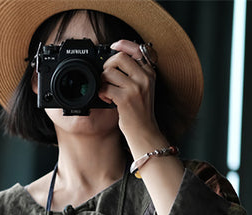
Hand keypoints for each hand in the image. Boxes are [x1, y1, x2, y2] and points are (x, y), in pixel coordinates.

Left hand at [100, 39, 166, 156]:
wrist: (145, 132)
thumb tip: (117, 57)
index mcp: (150, 73)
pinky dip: (101, 92)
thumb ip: (136, 73)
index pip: (138, 49)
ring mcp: (135, 88)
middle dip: (107, 65)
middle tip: (106, 76)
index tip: (113, 46)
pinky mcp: (125, 99)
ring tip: (106, 90)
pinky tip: (106, 98)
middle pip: (120, 57)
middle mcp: (144, 78)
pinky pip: (105, 87)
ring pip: (110, 72)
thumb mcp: (144, 88)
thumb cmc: (141, 111)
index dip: (123, 44)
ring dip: (103, 80)